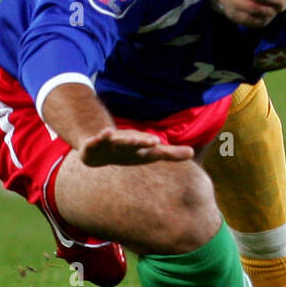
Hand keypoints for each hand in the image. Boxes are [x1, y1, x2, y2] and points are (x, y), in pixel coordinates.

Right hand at [79, 127, 193, 167]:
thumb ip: (170, 153)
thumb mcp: (149, 154)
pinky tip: (96, 136)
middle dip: (136, 141)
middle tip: (144, 139)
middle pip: (130, 142)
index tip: (157, 142)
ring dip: (112, 138)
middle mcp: (123, 143)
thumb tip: (193, 152)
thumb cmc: (129, 151)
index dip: (149, 144)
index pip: (145, 146)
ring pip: (112, 141)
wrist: (99, 147)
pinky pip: (93, 144)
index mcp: (137, 146)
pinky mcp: (92, 148)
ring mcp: (108, 144)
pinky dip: (95, 140)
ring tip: (110, 132)